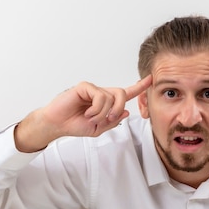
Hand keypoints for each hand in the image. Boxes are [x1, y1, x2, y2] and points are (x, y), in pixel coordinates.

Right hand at [15, 75, 151, 151]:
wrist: (58, 124)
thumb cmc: (75, 125)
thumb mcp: (98, 128)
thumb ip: (112, 121)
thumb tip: (125, 112)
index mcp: (107, 103)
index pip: (126, 93)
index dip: (139, 87)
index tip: (151, 79)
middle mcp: (102, 93)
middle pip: (122, 93)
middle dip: (118, 109)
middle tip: (108, 119)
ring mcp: (93, 89)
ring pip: (111, 97)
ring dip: (103, 113)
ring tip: (91, 117)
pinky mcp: (85, 87)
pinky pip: (100, 96)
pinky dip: (96, 109)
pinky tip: (87, 113)